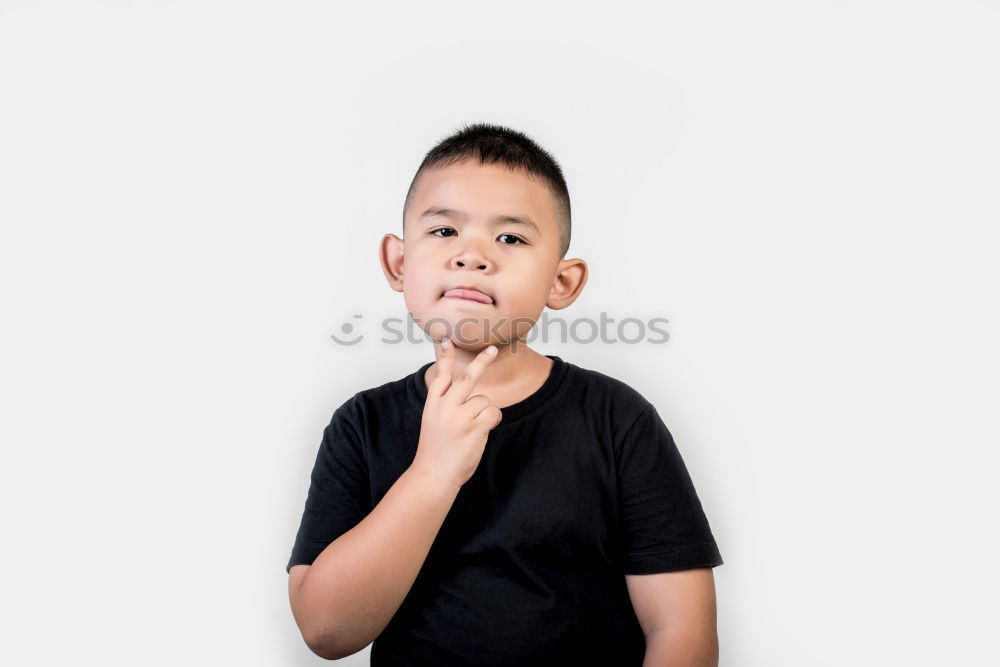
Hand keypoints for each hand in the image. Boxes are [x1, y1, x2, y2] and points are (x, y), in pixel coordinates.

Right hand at [411, 339, 502, 490]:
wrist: (433, 475)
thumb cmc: (435, 451)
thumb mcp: (433, 422)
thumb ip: (447, 406)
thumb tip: (469, 395)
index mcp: (433, 404)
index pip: (440, 375)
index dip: (444, 357)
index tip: (447, 339)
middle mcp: (446, 407)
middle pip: (467, 377)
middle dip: (482, 361)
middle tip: (492, 349)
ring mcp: (460, 416)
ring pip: (484, 400)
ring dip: (484, 413)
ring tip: (471, 430)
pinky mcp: (475, 426)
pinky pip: (493, 413)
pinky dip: (491, 421)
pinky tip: (480, 433)